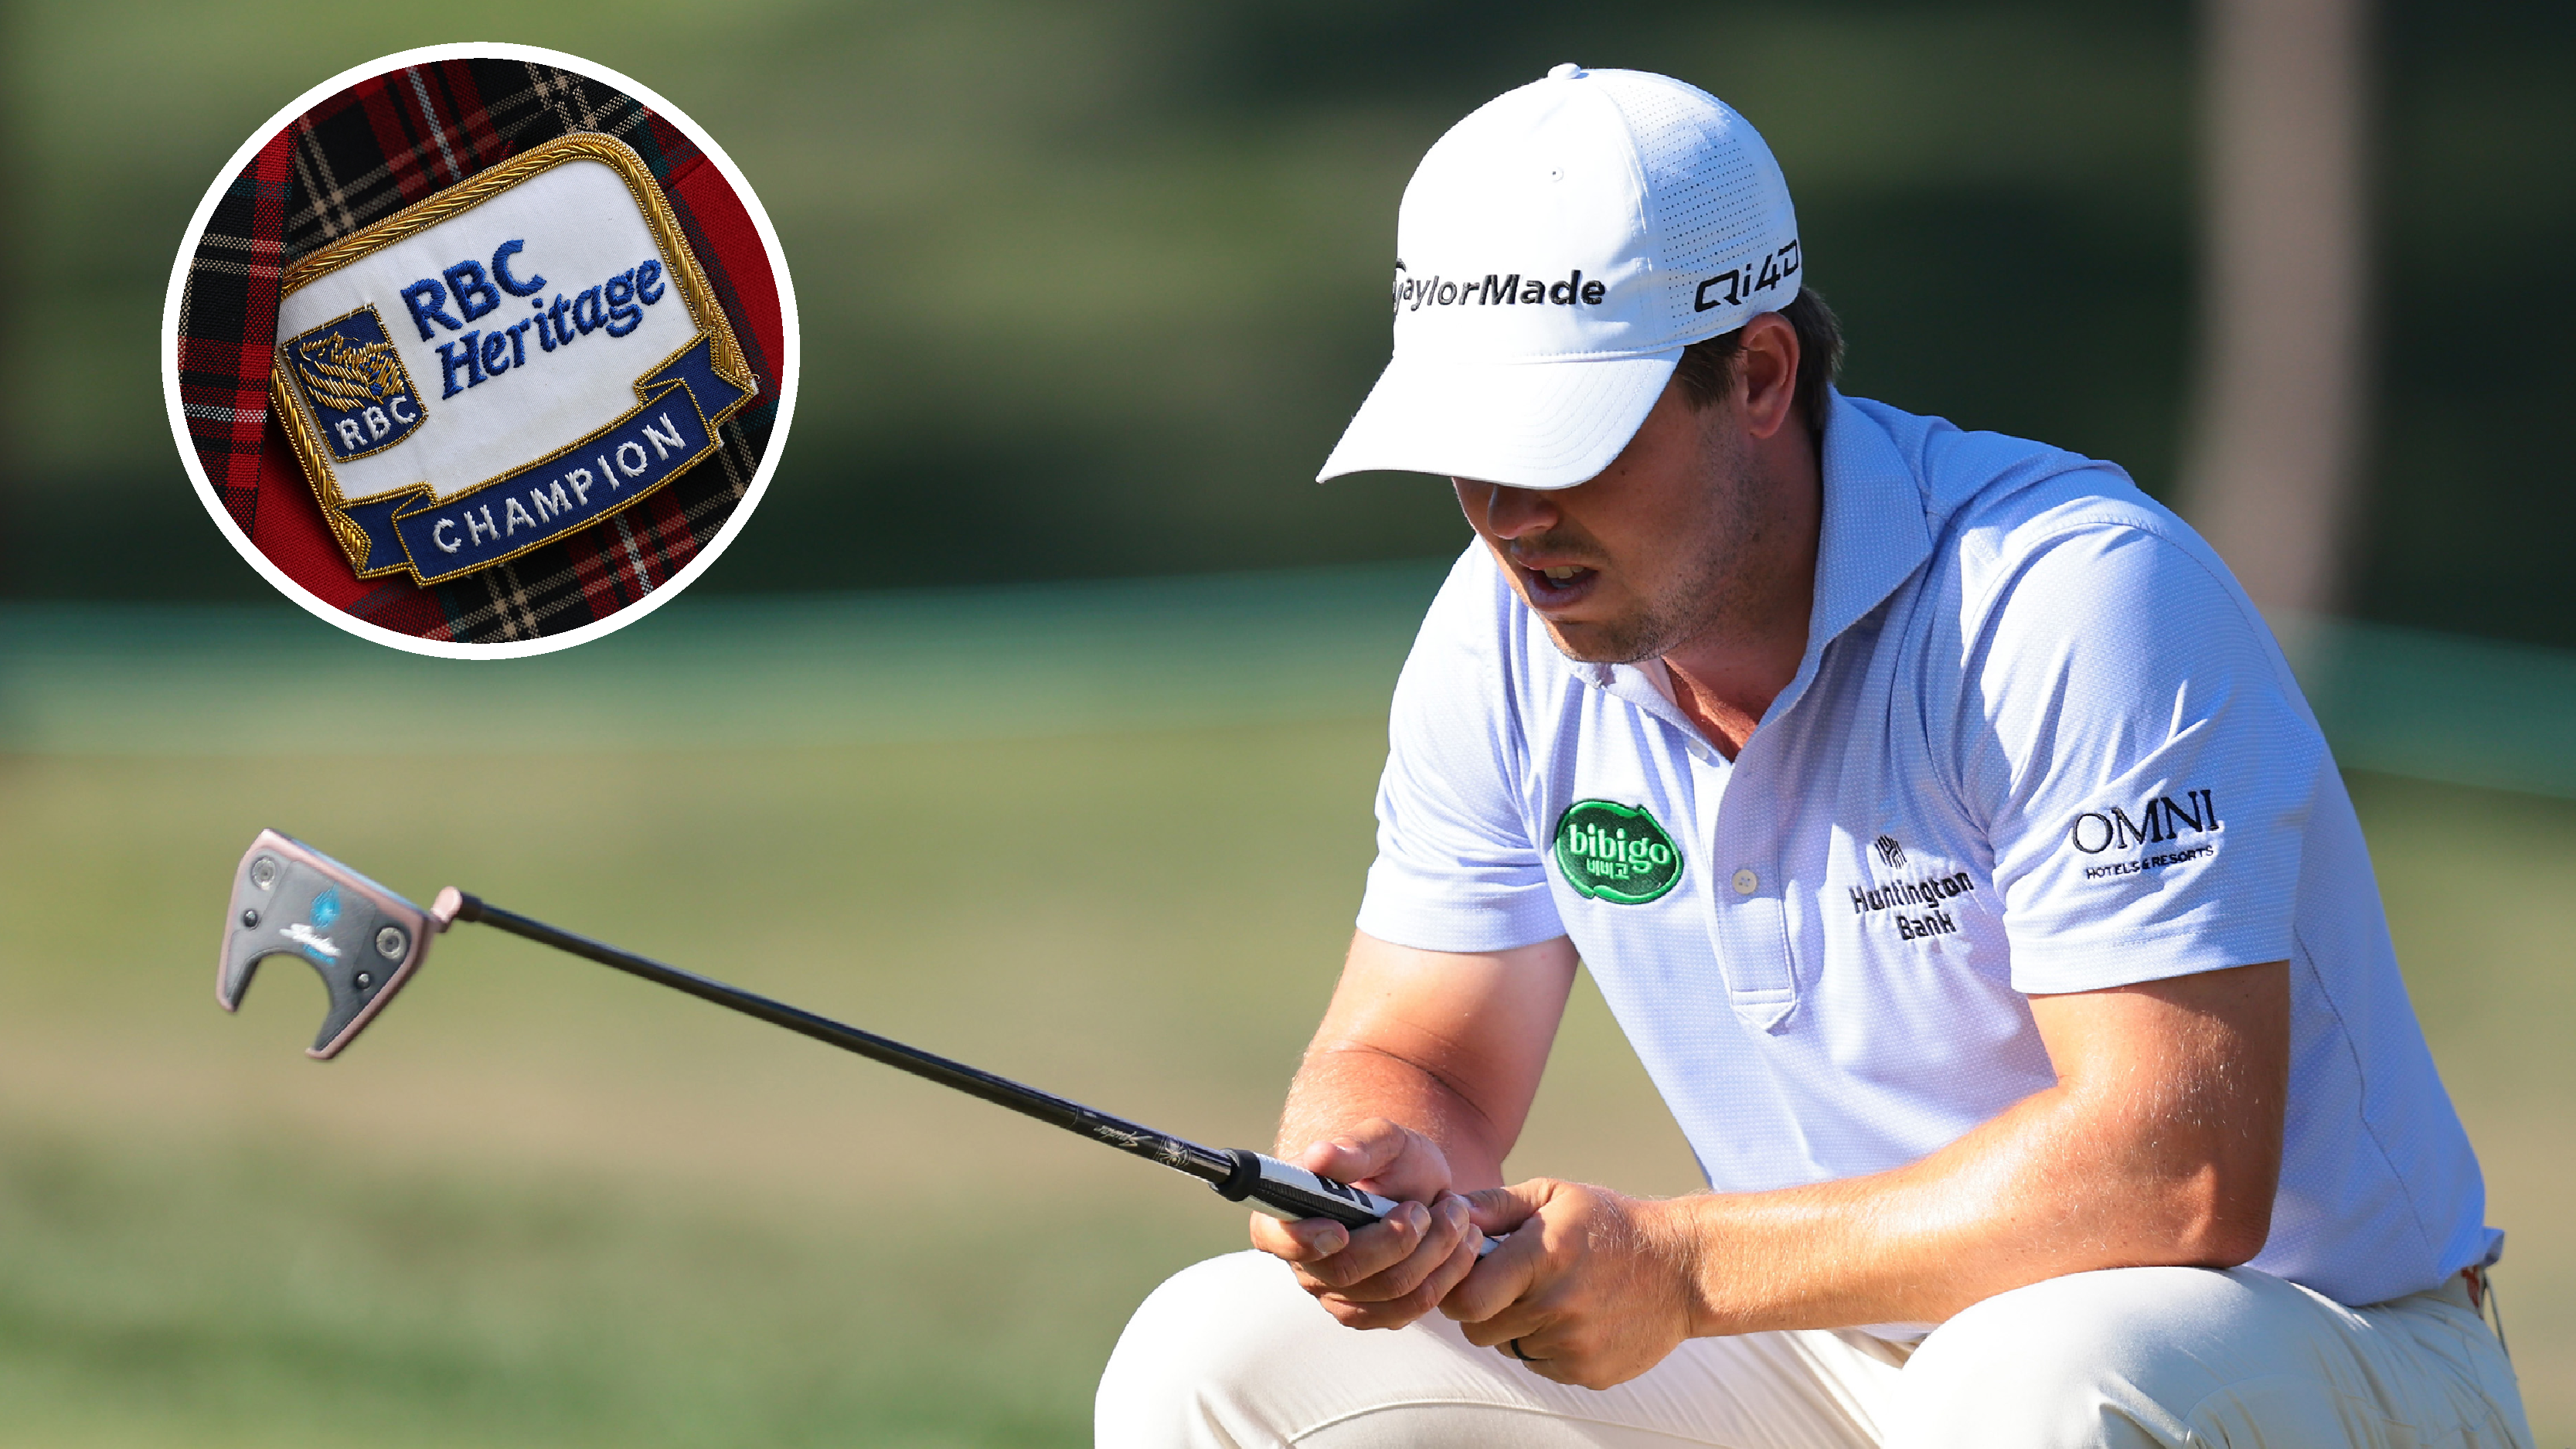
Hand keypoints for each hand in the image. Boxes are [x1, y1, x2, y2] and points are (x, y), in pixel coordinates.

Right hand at [1248, 1117, 1485, 1328]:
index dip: (1302, 1242)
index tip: (1339, 1230)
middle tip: (1431, 1207)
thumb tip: (1318, 1157)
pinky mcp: (1375, 1313)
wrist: (1424, 1187)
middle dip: (1398, 1240)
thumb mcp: (1383, 1140)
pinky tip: (1461, 1244)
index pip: (1275, 1238)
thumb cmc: (1393, 1159)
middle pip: (1346, 1271)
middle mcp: (1305, 1262)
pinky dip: (1445, 1275)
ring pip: (1387, 1293)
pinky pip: (1410, 1309)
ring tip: (1456, 1214)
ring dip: (1433, 1253)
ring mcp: (1338, 1295)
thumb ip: (1354, 1148)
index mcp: (1287, 1214)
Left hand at [1442, 1178, 1699, 1388]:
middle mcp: (1556, 1306)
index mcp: (1543, 1256)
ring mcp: (1574, 1345)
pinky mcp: (1589, 1373)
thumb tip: (1447, 1214)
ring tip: (1551, 1295)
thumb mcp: (1556, 1196)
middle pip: (1478, 1330)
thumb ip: (1495, 1205)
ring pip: (1508, 1348)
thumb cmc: (1611, 1224)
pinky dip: (1546, 1346)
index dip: (1456, 1288)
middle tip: (1510, 1285)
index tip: (1470, 1274)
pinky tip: (1575, 1317)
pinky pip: (1539, 1365)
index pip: (1465, 1298)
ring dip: (1516, 1327)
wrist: (1684, 1268)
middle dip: (1482, 1309)